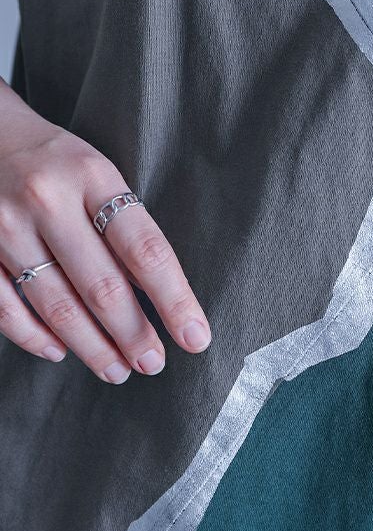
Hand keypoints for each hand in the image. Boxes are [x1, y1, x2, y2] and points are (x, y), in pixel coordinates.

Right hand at [0, 77, 210, 382]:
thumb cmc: (56, 161)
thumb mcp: (99, 175)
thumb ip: (124, 227)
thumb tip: (161, 298)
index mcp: (93, 176)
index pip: (145, 249)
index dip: (174, 299)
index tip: (195, 336)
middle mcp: (47, 199)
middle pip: (102, 285)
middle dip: (134, 334)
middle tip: (154, 363)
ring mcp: (4, 225)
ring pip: (56, 304)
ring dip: (92, 346)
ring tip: (118, 369)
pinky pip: (4, 306)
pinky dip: (34, 336)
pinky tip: (60, 351)